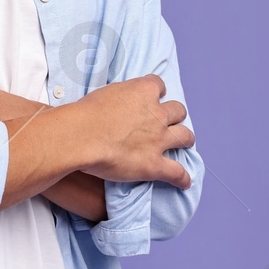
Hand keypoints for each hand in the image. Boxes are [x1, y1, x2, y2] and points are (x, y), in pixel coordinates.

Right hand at [67, 74, 194, 189]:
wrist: (82, 136)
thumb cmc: (86, 114)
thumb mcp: (105, 93)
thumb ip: (119, 96)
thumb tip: (117, 103)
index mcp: (144, 91)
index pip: (158, 85)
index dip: (155, 92)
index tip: (152, 97)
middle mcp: (156, 114)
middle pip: (177, 110)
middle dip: (175, 115)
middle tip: (170, 120)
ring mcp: (158, 139)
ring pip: (184, 136)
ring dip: (185, 139)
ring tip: (185, 143)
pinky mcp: (154, 164)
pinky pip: (176, 173)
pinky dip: (182, 178)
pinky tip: (185, 182)